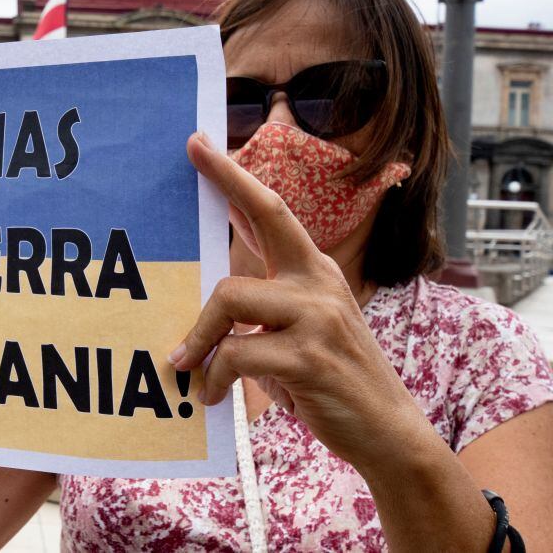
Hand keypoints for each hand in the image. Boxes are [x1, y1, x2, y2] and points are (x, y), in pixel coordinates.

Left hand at [170, 132, 428, 469]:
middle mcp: (319, 282)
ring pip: (229, 299)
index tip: (201, 144)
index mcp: (315, 271)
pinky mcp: (309, 357)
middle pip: (266, 219)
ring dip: (199, 338)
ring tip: (187, 367)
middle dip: (226, 181)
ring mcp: (317, 316)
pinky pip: (236, 354)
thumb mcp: (300, 330)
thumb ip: (263, 304)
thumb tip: (212, 290)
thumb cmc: (330, 379)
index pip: (274, 211)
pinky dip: (214, 376)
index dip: (236, 176)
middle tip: (189, 151)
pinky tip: (212, 395)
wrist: (387, 430)